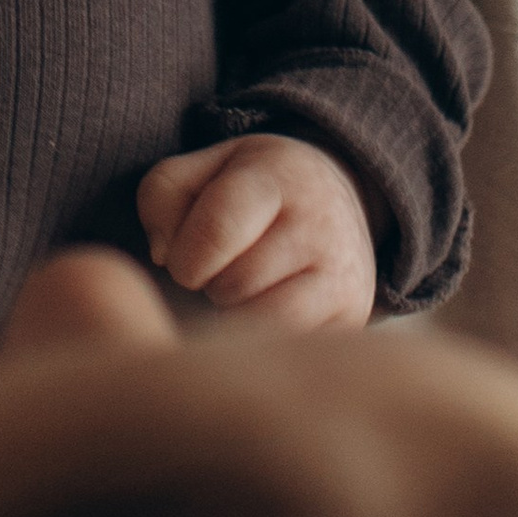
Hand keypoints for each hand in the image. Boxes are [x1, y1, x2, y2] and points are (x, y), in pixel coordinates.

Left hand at [136, 134, 377, 330]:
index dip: (184, 256)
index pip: (216, 230)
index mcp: (277, 177)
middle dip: (211, 285)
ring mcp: (343, 274)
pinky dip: (265, 339)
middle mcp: (320, 223)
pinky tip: (265, 310)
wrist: (336, 199)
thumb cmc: (250, 191)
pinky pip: (290, 347)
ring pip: (264, 324)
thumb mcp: (203, 170)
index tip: (186, 256)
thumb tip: (165, 256)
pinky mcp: (354, 316)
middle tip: (222, 270)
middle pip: (235, 285)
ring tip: (244, 291)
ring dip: (237, 316)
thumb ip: (163, 196)